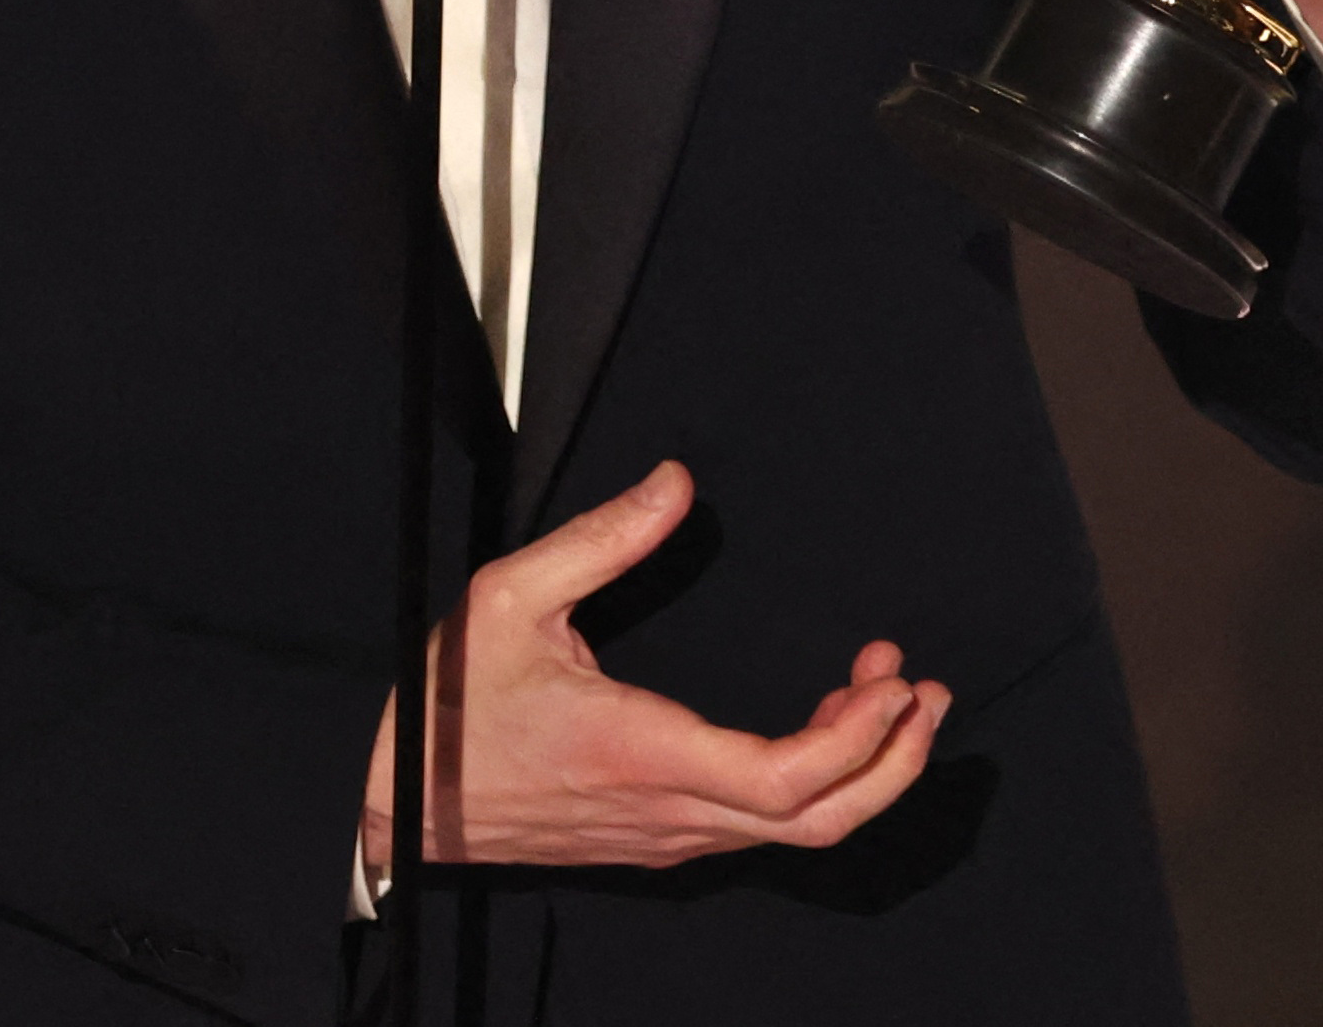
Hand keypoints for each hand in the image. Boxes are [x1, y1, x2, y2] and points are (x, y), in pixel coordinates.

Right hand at [360, 462, 949, 873]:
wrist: (395, 803)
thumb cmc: (447, 706)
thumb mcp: (510, 598)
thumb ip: (601, 539)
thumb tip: (674, 484)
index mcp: (640, 754)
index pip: (784, 779)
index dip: (858, 739)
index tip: (892, 678)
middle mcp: (666, 812)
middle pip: (818, 822)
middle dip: (893, 760)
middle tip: (927, 691)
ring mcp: (665, 835)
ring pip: (795, 832)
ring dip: (860, 769)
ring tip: (892, 696)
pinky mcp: (656, 838)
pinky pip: (759, 828)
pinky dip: (815, 785)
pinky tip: (826, 728)